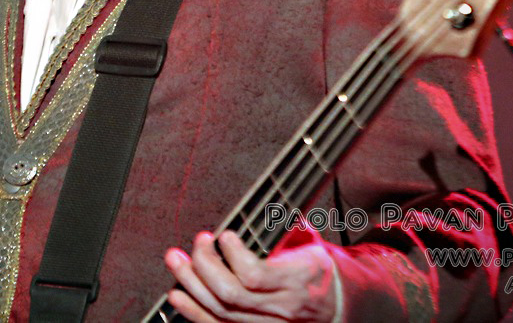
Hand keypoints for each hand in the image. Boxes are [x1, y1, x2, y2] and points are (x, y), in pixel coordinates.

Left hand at [164, 230, 337, 321]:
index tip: (224, 235)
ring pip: (220, 311)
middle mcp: (280, 307)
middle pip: (231, 294)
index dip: (233, 255)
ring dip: (192, 284)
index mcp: (296, 279)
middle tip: (197, 241)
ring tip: (176, 260)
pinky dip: (193, 312)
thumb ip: (287, 227)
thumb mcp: (312, 244)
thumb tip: (267, 202)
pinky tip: (178, 295)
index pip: (255, 275)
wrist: (336, 305)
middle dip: (204, 265)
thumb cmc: (318, 269)